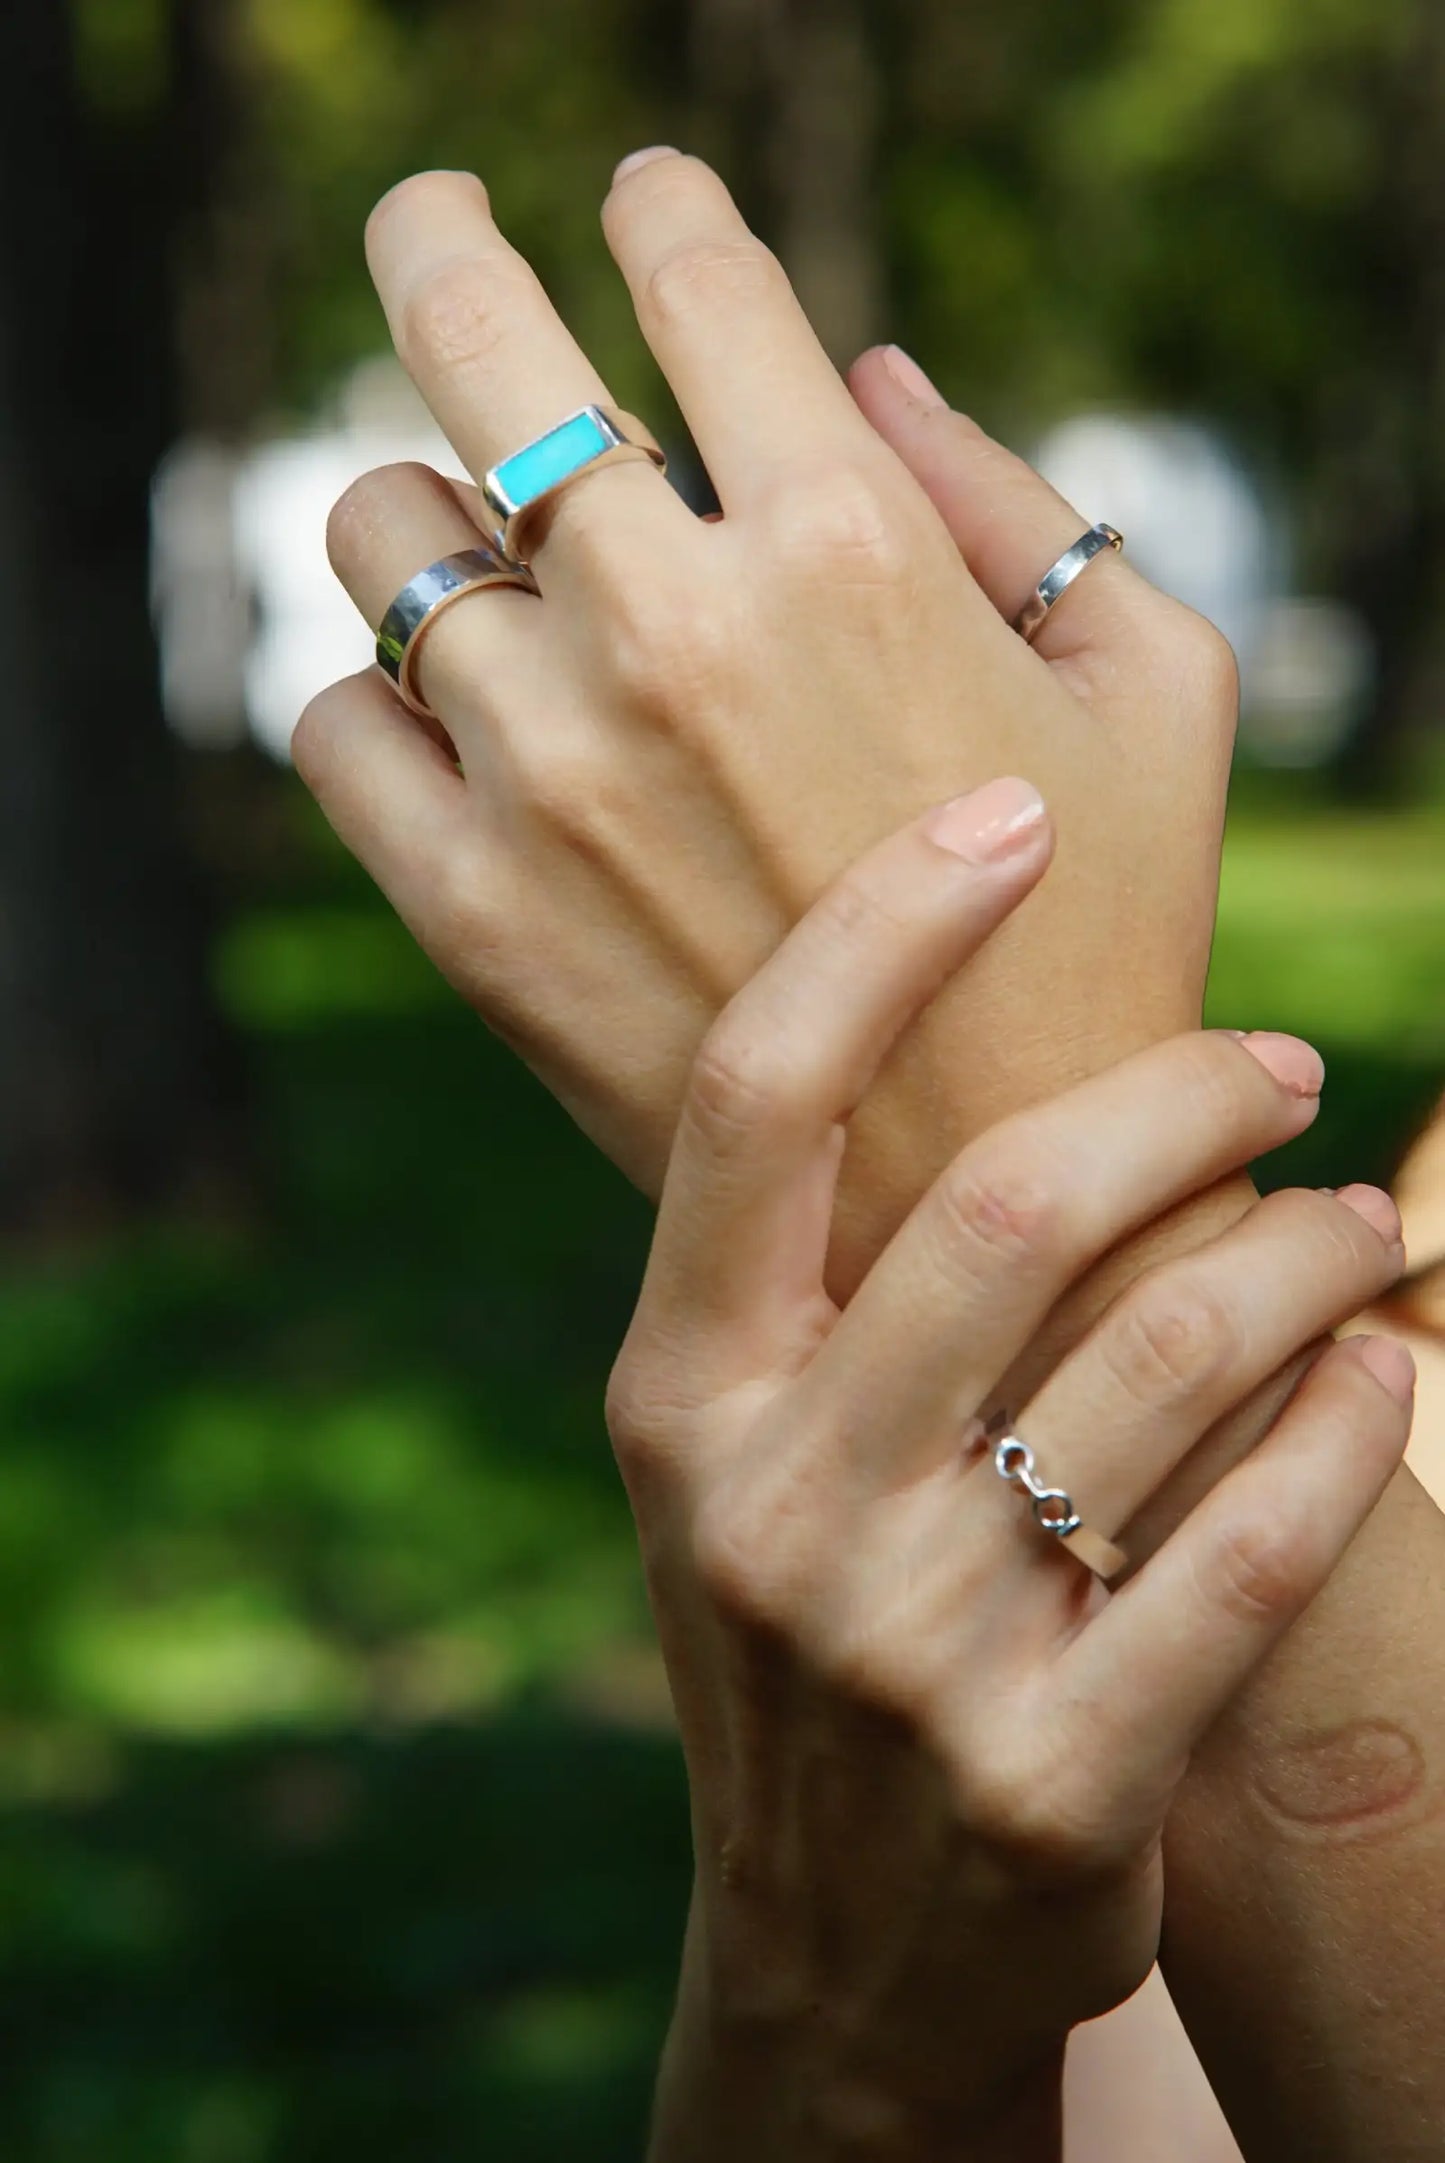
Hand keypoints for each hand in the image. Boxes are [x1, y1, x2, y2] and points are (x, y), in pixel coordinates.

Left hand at [297, 153, 1238, 1288]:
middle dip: (441, 241)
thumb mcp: (1153, 690)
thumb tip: (864, 370)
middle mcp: (670, 633)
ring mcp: (551, 776)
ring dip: (425, 513)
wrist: (990, 1204)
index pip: (694, 276)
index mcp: (848, 543)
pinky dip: (377, 703)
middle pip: (476, 336)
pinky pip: (335, 730)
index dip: (656, 201)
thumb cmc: (1108, 934)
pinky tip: (454, 723)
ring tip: (480, 548)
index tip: (640, 197)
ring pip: (381, 535)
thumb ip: (1019, 495)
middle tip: (432, 220)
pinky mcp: (472, 914)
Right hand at [619, 788, 1411, 2159]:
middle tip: (1279, 1066)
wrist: (830, 1959)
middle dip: (1179, 1094)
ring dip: (1301, 1253)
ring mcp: (907, 1655)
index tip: (1008, 819)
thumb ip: (823, 1285)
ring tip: (1344, 1227)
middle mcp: (770, 1511)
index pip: (755, 1106)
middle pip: (1002, 1203)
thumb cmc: (807, 1633)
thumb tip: (987, 1033)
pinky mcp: (1057, 1782)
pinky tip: (1378, 1371)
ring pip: (1168, 1358)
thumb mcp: (742, 1464)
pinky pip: (1255, 1543)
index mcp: (677, 1400)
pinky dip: (1347, 1423)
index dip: (880, 932)